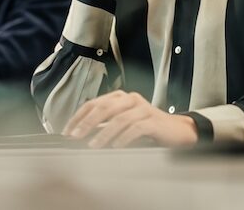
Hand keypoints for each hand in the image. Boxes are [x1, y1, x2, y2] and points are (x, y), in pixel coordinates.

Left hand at [62, 90, 197, 147]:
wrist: (176, 131)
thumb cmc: (146, 128)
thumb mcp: (123, 123)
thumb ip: (105, 125)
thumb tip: (81, 134)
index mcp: (119, 97)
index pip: (93, 103)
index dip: (79, 116)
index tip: (67, 131)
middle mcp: (129, 99)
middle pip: (104, 107)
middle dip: (87, 123)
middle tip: (76, 136)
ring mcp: (142, 108)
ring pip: (119, 118)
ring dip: (104, 133)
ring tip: (93, 145)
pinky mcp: (153, 120)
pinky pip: (136, 128)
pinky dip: (124, 137)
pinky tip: (116, 146)